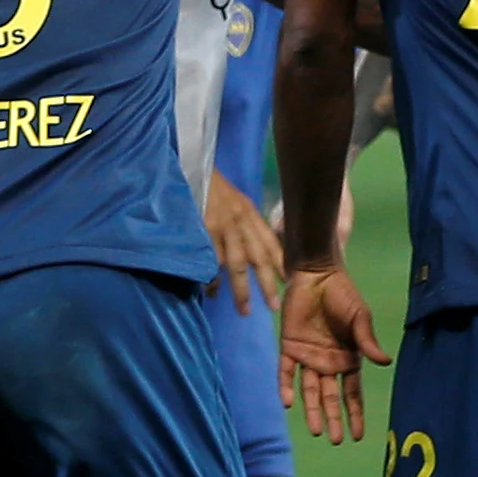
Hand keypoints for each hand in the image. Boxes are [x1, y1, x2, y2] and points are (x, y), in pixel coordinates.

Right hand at [202, 181, 280, 314]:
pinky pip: (211, 260)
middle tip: (274, 307)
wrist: (188, 166)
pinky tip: (212, 291)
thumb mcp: (234, 201)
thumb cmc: (210, 188)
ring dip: (241, 289)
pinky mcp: (203, 229)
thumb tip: (253, 250)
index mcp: (250, 213)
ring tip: (244, 310)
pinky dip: (212, 278)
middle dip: (267, 284)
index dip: (281, 263)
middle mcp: (240, 221)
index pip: (271, 241)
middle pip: (258, 257)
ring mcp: (222, 225)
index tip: (289, 282)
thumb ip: (245, 222)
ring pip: (236, 264)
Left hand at [280, 264, 384, 442]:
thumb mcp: (360, 318)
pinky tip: (288, 403)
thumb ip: (368, 341)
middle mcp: (327, 363)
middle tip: (336, 440)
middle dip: (334, 418)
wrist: (317, 274)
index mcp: (348, 359)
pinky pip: (285, 372)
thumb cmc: (342, 295)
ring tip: (316, 431)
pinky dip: (285, 386)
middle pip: (330, 397)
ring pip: (309, 390)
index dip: (355, 413)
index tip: (357, 435)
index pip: (351, 393)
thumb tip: (386, 363)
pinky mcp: (288, 347)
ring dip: (311, 410)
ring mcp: (307, 357)